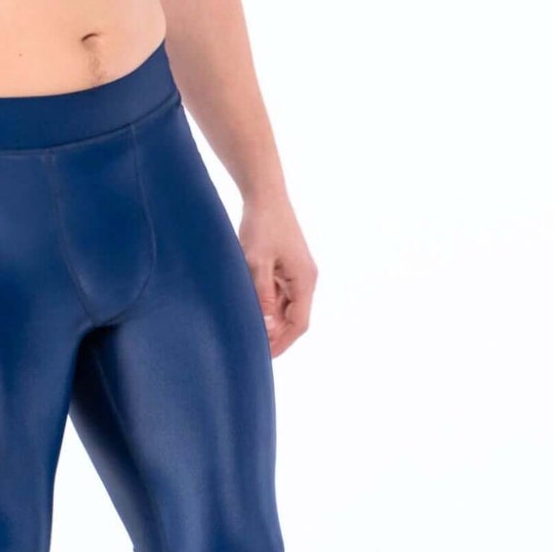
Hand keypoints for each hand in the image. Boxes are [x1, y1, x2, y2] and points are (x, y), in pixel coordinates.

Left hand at [238, 194, 317, 357]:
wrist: (265, 196)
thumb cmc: (261, 225)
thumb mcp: (257, 262)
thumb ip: (262, 294)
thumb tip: (268, 326)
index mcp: (305, 279)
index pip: (298, 323)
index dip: (282, 342)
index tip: (263, 355)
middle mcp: (305, 279)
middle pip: (294, 319)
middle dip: (276, 336)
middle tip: (251, 348)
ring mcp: (297, 274)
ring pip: (286, 308)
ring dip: (270, 321)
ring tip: (247, 332)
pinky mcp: (286, 268)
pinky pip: (279, 295)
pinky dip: (266, 306)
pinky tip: (249, 310)